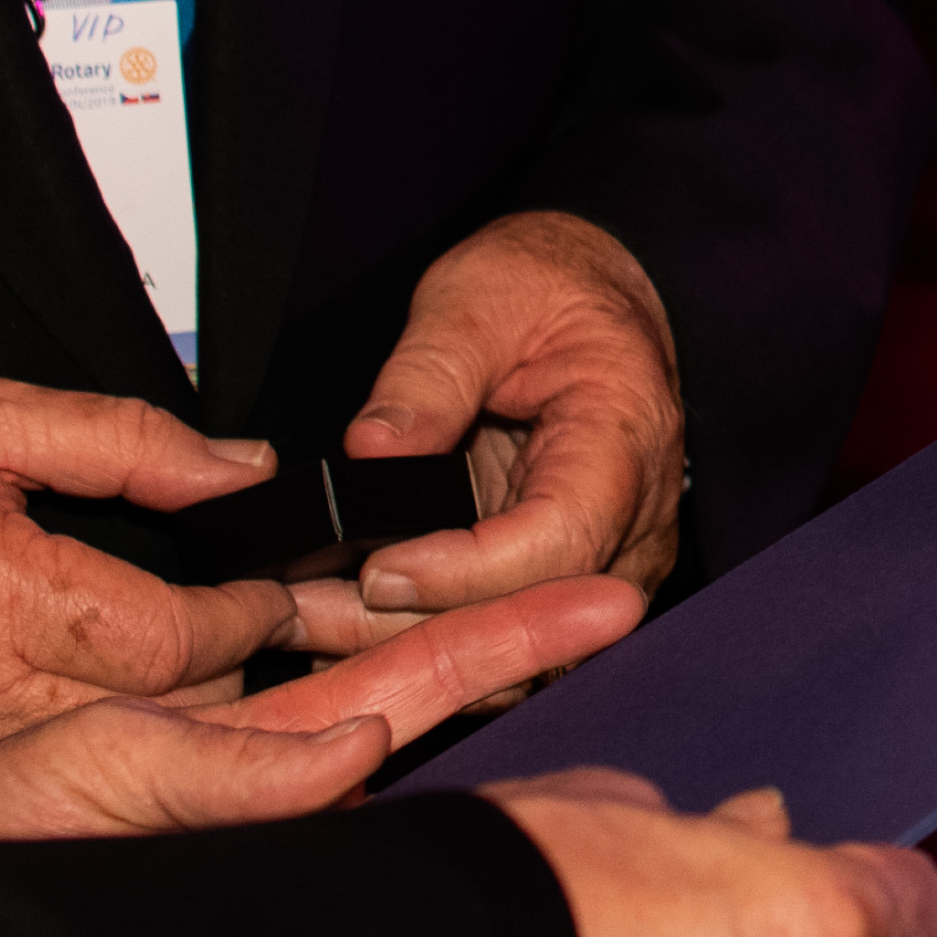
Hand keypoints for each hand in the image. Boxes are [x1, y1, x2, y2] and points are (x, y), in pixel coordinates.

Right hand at [0, 376, 310, 747]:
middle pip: (165, 714)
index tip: (279, 595)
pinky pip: (65, 774)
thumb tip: (237, 472)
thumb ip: (119, 436)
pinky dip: (125, 746)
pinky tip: (162, 707)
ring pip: (127, 756)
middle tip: (310, 638)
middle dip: (247, 674)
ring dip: (199, 718)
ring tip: (255, 670)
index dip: (249, 615)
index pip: (172, 638)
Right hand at [0, 572, 649, 837]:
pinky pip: (314, 671)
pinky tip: (421, 604)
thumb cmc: (8, 820)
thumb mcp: (117, 782)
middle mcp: (285, 753)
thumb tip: (364, 749)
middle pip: (430, 671)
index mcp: (281, 763)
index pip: (422, 684)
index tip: (599, 602)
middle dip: (521, 629)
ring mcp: (252, 741)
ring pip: (381, 668)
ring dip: (461, 622)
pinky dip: (380, 639)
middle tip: (628, 593)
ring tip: (573, 597)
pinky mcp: (207, 724)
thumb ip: (242, 777)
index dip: (507, 638)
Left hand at [292, 208, 690, 660]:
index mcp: (624, 441)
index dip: (464, 572)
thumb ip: (428, 374)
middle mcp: (634, 521)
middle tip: (302, 611)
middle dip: (415, 625)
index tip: (375, 568)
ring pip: (518, 647)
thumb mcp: (478, 298)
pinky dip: (428, 637)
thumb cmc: (545, 289)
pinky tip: (348, 620)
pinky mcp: (563, 578)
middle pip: (532, 609)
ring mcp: (606, 560)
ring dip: (411, 643)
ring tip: (307, 619)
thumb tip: (371, 452)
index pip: (558, 540)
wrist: (590, 298)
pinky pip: (505, 633)